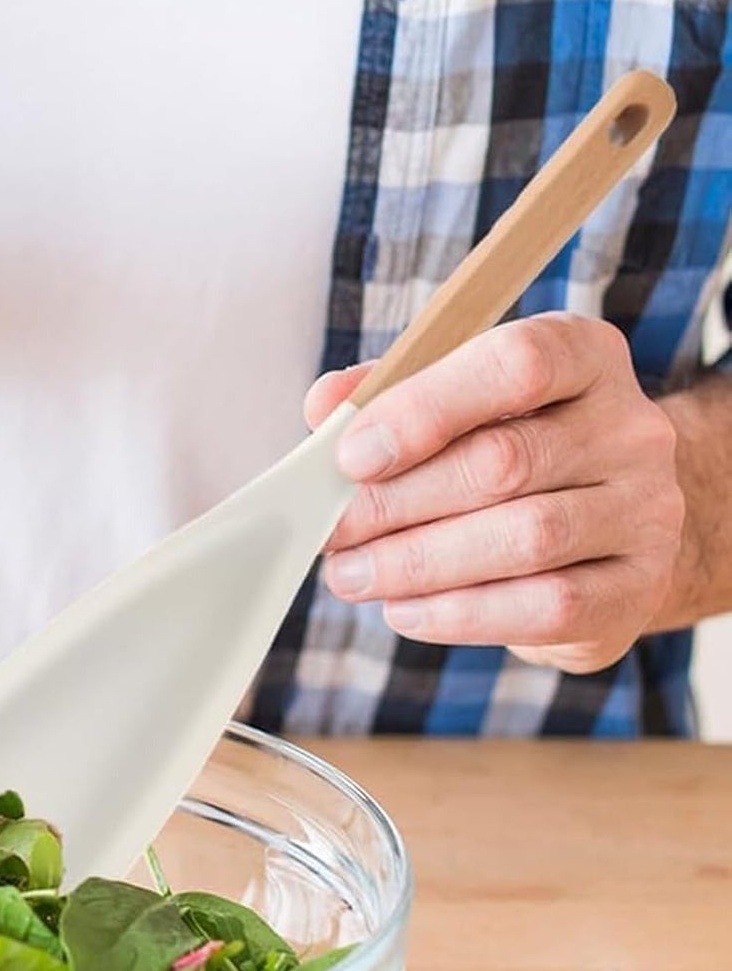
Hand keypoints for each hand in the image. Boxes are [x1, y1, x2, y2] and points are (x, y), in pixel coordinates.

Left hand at [307, 313, 684, 673]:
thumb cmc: (511, 452)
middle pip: (504, 462)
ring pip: (524, 539)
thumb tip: (324, 407)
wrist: (606, 530)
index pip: (517, 364)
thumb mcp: (456, 403)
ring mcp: (645, 511)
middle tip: (332, 533)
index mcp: (584, 357)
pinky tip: (404, 610)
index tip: (351, 457)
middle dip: (396, 503)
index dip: (424, 410)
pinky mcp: (636, 589)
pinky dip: (459, 614)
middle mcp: (630, 429)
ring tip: (351, 576)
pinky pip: (546, 607)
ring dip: (417, 564)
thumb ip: (389, 394)